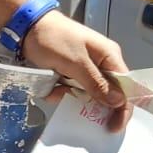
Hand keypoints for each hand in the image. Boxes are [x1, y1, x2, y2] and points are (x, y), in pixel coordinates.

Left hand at [22, 12, 130, 131]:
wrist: (27, 25)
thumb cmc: (53, 38)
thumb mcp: (75, 62)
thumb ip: (96, 83)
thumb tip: (118, 102)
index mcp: (109, 57)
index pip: (125, 88)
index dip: (122, 109)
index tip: (112, 127)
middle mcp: (101, 64)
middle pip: (106, 94)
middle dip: (90, 103)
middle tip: (75, 106)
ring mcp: (84, 69)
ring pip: (86, 95)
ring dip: (70, 96)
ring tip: (56, 88)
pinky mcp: (69, 73)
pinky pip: (70, 91)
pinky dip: (59, 92)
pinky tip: (49, 87)